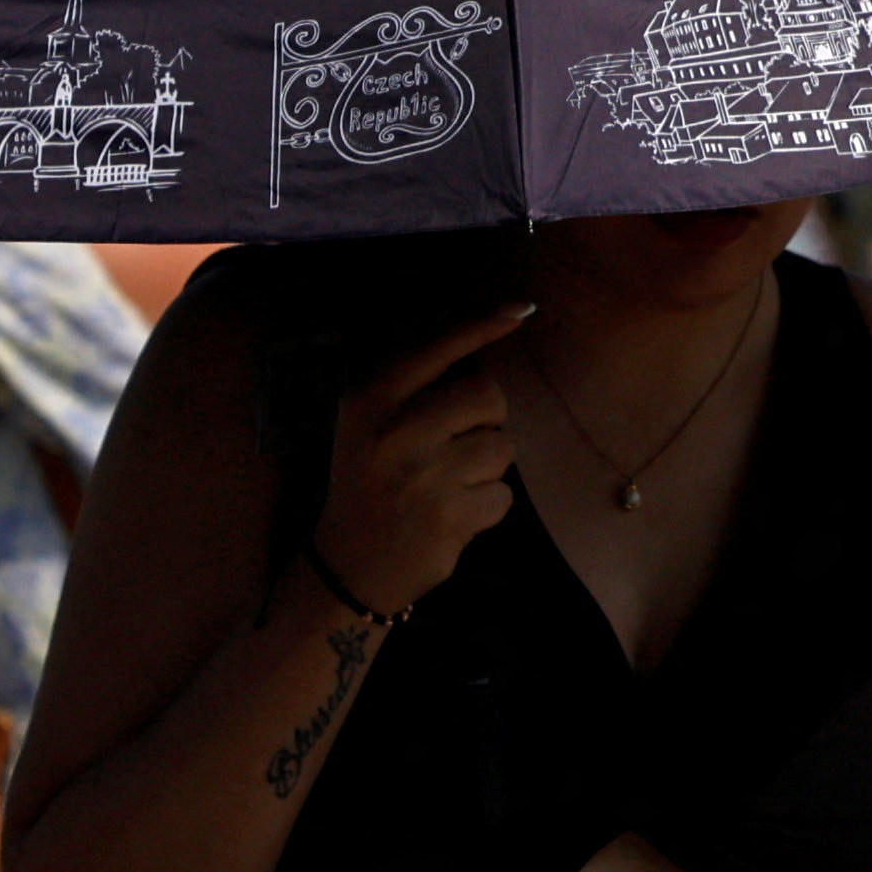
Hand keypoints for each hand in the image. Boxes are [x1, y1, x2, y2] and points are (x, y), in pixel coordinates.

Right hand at [310, 302, 531, 619]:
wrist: (350, 563)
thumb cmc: (367, 482)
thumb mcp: (364, 426)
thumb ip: (410, 391)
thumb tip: (479, 356)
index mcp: (370, 401)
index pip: (436, 350)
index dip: (481, 326)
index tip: (521, 308)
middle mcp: (395, 431)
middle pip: (487, 395)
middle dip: (489, 417)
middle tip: (463, 440)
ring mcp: (424, 476)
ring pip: (501, 447)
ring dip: (488, 467)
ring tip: (451, 483)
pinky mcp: (451, 517)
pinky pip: (504, 496)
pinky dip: (488, 507)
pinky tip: (454, 514)